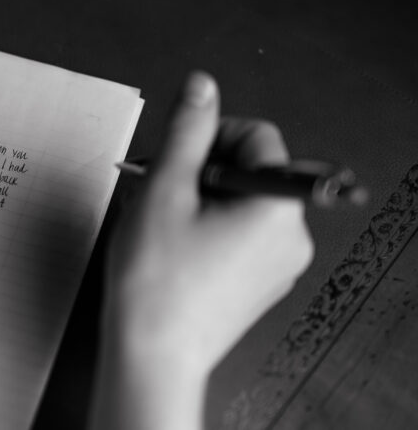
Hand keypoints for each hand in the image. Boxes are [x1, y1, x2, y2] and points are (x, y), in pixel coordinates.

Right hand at [91, 72, 312, 429]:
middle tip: (160, 189)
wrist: (152, 355)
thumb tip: (201, 86)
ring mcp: (278, 263)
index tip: (176, 155)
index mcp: (276, 206)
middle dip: (201, 169)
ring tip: (162, 221)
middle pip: (251, 169)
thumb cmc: (156, 281)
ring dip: (200, 198)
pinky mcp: (260, 283)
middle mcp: (290, 235)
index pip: (258, 136)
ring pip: (241, 201)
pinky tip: (173, 245)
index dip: (211, 135)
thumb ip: (186, 131)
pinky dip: (208, 227)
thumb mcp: (164, 189)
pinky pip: (240, 234)